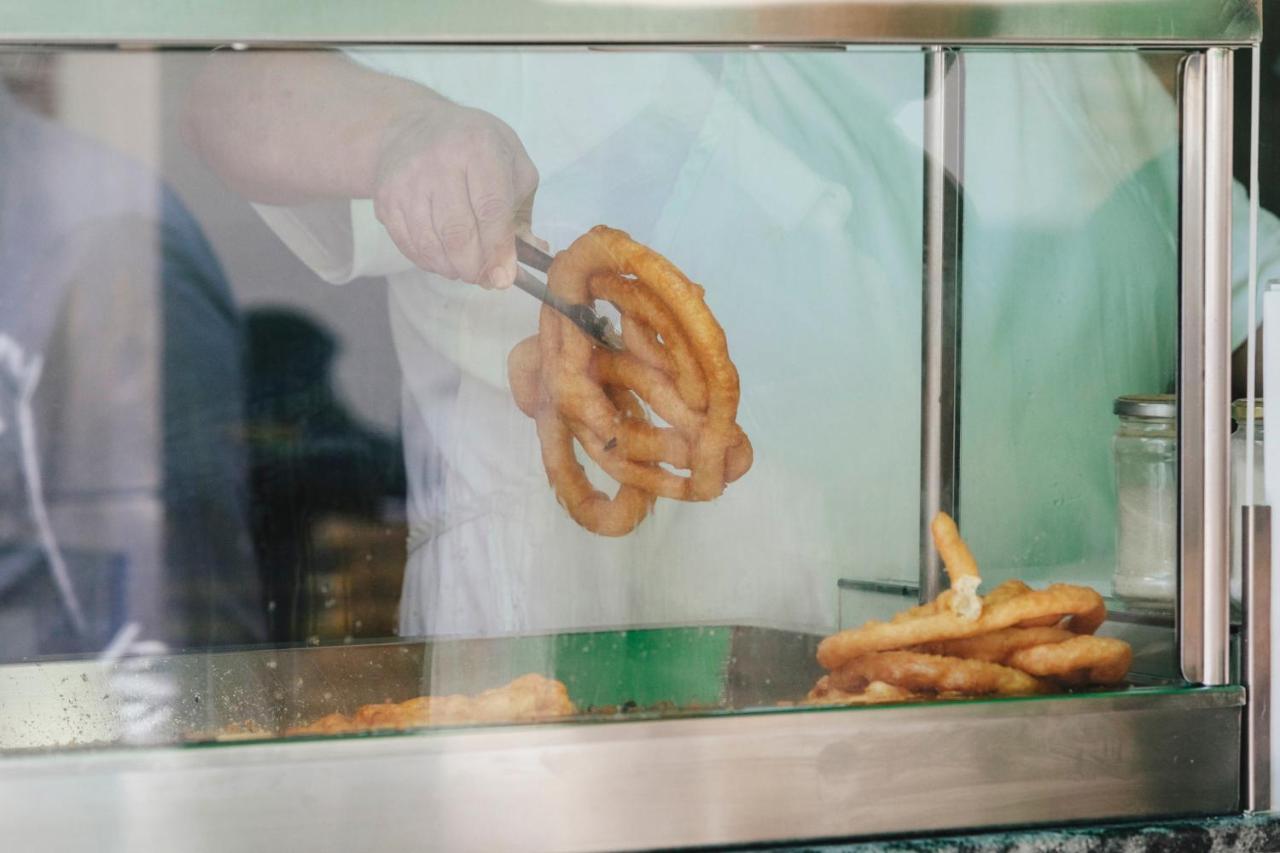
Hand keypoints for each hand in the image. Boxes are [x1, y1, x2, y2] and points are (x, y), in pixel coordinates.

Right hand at [373, 101, 539, 288]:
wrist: (414, 127)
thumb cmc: (474, 149)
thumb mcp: (512, 165)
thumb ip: (522, 212)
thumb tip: (529, 255)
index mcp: (479, 146)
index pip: (491, 209)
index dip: (498, 249)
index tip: (504, 277)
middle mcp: (440, 159)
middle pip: (458, 233)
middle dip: (474, 267)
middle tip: (484, 277)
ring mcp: (408, 179)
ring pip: (430, 244)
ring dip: (451, 269)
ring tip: (464, 269)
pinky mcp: (386, 197)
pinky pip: (408, 244)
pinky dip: (429, 262)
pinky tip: (442, 258)